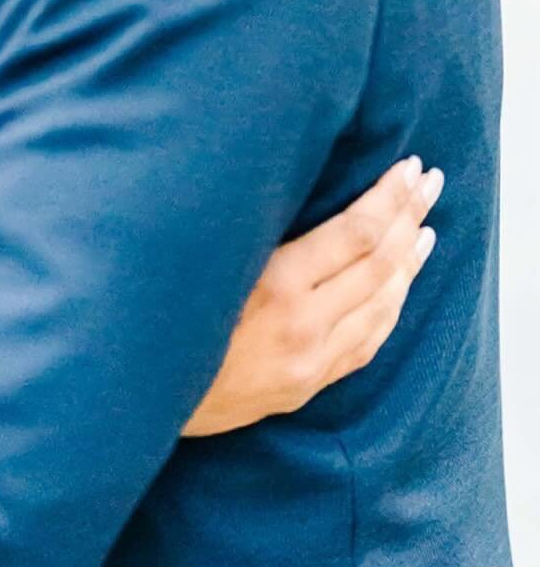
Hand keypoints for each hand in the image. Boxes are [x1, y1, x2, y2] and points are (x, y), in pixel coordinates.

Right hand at [183, 156, 440, 435]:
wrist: (136, 399)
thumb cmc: (157, 318)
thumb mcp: (198, 265)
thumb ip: (248, 232)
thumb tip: (285, 180)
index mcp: (274, 287)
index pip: (357, 233)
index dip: (388, 197)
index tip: (407, 167)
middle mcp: (302, 325)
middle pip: (380, 263)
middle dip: (410, 215)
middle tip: (431, 182)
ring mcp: (309, 360)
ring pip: (382, 304)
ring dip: (410, 262)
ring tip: (426, 227)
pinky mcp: (305, 385)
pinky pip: (365, 342)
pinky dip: (390, 308)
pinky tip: (399, 287)